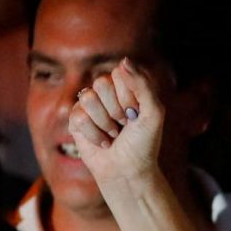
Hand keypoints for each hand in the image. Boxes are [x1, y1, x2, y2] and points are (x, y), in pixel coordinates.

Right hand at [64, 59, 164, 189]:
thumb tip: (124, 61)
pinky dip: (94, 134)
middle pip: (101, 83)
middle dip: (116, 109)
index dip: (128, 95)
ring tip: (114, 133)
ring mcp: (90, 106)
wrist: (129, 169)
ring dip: (105, 122)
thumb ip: (143, 85)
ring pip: (88, 99)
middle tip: (124, 123)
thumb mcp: (154, 112)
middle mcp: (107, 93)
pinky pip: (78, 117)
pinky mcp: (76, 121)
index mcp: (127, 87)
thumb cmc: (145, 142)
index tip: (137, 112)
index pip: (118, 73)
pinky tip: (103, 142)